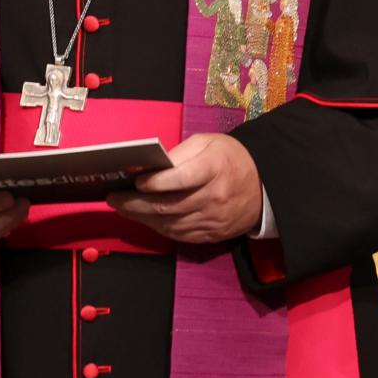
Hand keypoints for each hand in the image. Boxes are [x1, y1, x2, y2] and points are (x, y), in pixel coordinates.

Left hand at [107, 134, 260, 243]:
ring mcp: (213, 220)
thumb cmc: (229, 158)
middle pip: (170, 205)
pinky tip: (143, 218)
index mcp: (213, 169)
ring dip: (142, 217)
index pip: (182, 179)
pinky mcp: (212, 235)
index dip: (157, 182)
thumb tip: (151, 166)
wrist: (263, 185)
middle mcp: (213, 197)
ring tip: (122, 207)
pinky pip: (179, 235)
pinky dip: (158, 227)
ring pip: (171, 223)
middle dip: (136, 203)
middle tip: (113, 197)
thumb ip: (179, 153)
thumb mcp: (207, 143)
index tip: (136, 181)